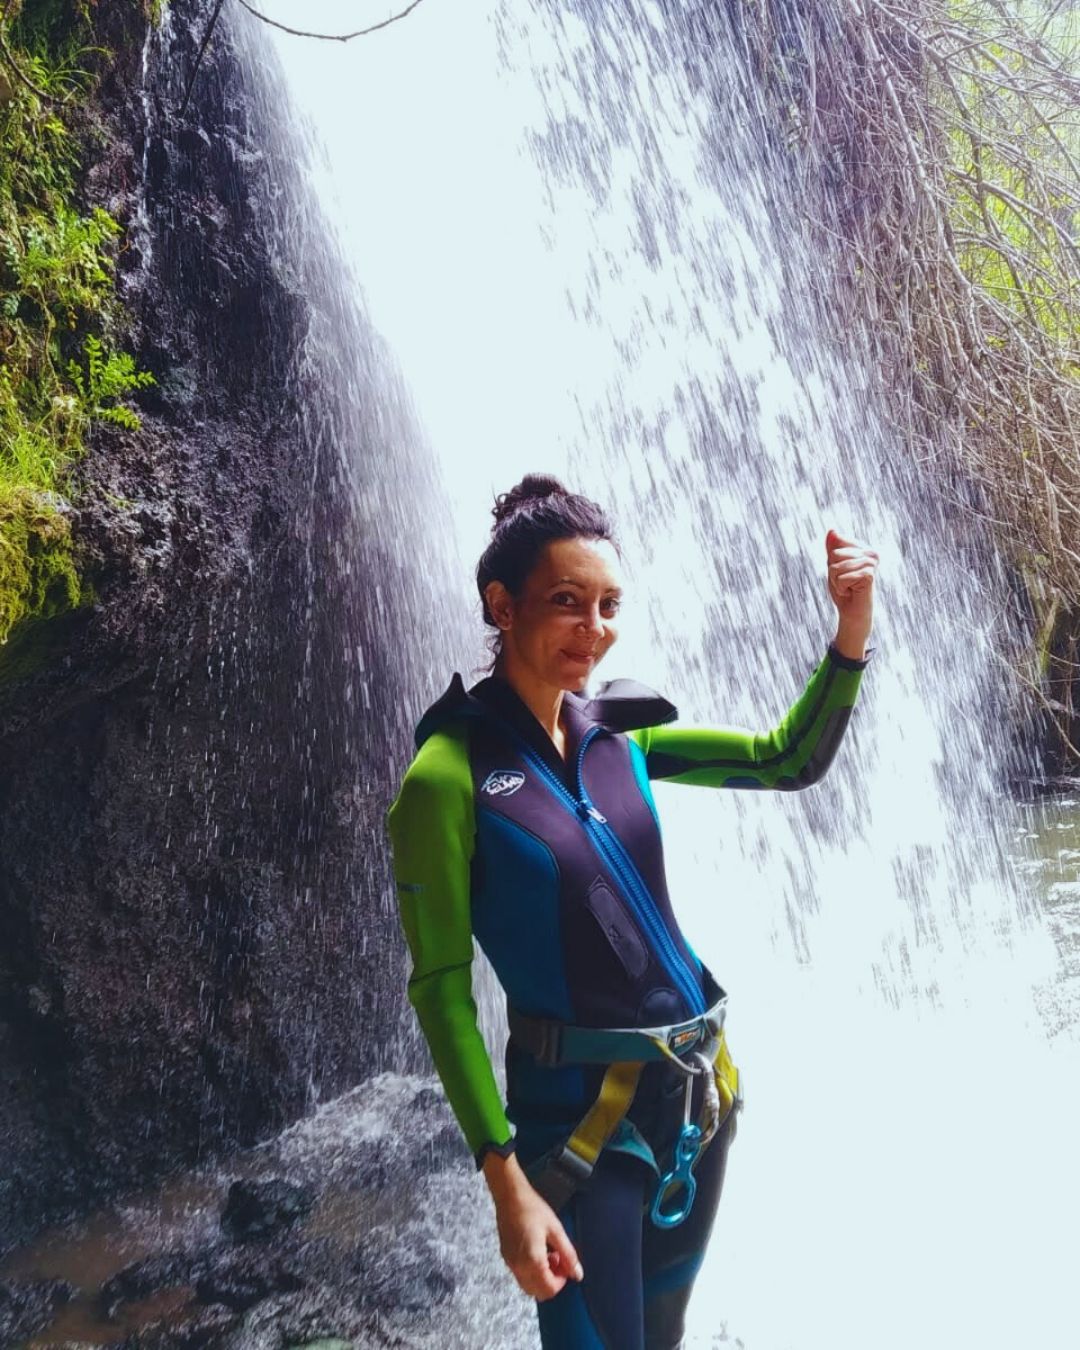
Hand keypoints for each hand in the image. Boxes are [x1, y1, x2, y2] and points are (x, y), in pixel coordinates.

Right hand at [490, 1170, 582, 1300]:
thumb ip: (568, 1255)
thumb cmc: (533, 1209)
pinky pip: (520, 1275)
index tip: (566, 1265)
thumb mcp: (556, 1230)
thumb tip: (578, 1274)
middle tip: (558, 1259)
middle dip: (551, 1281)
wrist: (510, 1196)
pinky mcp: (506, 1257)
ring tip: (548, 1254)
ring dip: (541, 1277)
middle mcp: (519, 1267)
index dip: (561, 1281)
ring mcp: (510, 1263)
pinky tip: (537, 1251)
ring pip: (528, 1286)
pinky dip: (531, 1272)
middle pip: (538, 1292)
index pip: (549, 1289)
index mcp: (533, 1261)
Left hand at [825, 527, 877, 634]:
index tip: (843, 572)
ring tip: (847, 587)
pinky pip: (841, 578)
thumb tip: (832, 530)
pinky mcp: (869, 575)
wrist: (852, 611)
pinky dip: (840, 588)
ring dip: (836, 581)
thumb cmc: (844, 588)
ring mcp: (871, 564)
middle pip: (834, 554)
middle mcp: (871, 553)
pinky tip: (850, 592)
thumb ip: (833, 548)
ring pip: (836, 567)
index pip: (836, 544)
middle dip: (833, 571)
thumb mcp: (834, 565)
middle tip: (845, 582)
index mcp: (864, 548)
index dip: (832, 561)